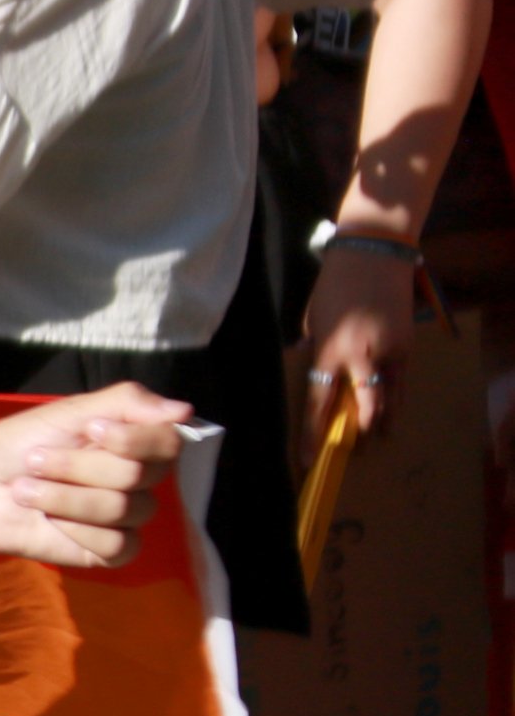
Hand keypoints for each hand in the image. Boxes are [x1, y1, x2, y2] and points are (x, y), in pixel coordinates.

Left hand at [0, 386, 191, 574]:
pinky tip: (51, 522)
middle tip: (37, 460)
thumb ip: (127, 402)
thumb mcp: (69, 411)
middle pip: (137, 475)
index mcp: (135, 442)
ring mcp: (126, 516)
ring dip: (65, 497)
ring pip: (122, 508)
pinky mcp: (110, 550)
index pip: (168, 442)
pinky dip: (78, 531)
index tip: (88, 429)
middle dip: (77, 466)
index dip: (131, 439)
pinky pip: (118, 544)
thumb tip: (185, 410)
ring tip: (28, 489)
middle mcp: (138, 478)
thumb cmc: (20, 446)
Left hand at [294, 243, 412, 456]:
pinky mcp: (407, 343)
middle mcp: (360, 357)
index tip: (309, 460)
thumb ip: (317, 352)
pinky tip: (393, 408)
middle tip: (353, 451)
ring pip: (389, 397)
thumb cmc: (334, 287)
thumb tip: (316, 374)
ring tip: (378, 438)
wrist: (373, 255)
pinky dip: (397, 396)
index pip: (319, 403)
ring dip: (383, 419)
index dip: (313, 434)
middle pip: (362, 406)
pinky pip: (401, 379)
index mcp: (328, 352)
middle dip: (358, 431)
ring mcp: (388, 350)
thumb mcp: (314, 323)